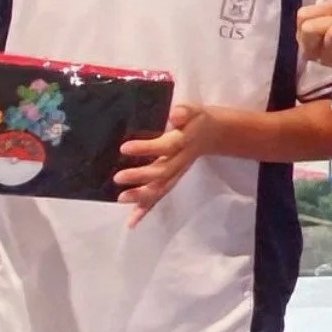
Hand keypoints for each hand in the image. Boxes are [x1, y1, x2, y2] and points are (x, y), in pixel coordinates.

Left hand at [115, 104, 216, 225]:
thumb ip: (184, 111)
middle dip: (141, 177)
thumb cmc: (195, 120)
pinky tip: (132, 221)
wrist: (212, 134)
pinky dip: (146, 210)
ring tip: (121, 199)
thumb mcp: (193, 110)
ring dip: (142, 196)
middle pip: (163, 172)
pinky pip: (159, 196)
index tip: (124, 148)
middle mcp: (181, 160)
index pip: (167, 146)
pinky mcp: (171, 180)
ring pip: (161, 188)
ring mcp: (177, 173)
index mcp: (185, 141)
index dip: (147, 148)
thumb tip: (174, 114)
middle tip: (118, 177)